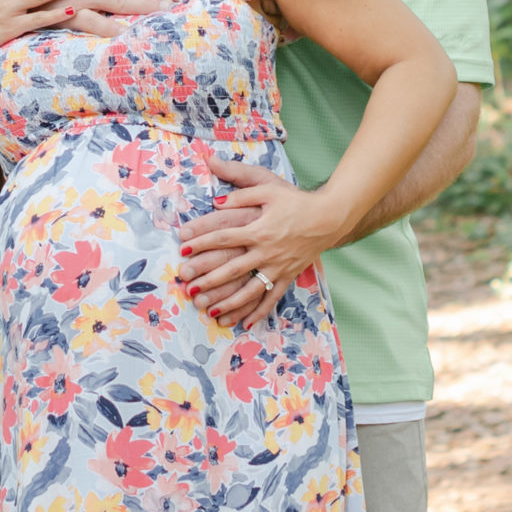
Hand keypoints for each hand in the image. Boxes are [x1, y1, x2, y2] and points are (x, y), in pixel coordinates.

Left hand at [178, 154, 340, 325]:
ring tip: (210, 311)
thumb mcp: (269, 188)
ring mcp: (278, 267)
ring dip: (229, 302)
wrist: (329, 217)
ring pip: (250, 289)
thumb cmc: (296, 201)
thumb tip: (215, 201)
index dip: (202, 242)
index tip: (182, 247)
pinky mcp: (288, 276)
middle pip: (233, 268)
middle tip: (187, 286)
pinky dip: (259, 312)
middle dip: (208, 278)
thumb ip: (241, 193)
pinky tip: (244, 323)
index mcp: (259, 229)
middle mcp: (267, 251)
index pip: (224, 237)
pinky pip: (272, 298)